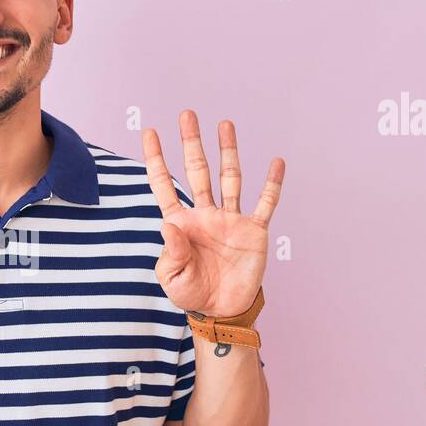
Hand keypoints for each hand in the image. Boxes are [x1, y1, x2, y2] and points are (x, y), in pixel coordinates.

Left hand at [143, 111, 285, 317]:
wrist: (222, 311)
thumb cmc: (192, 293)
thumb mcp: (172, 277)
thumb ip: (171, 252)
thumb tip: (169, 225)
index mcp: (181, 223)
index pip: (164, 185)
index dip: (156, 160)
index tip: (149, 132)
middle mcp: (205, 214)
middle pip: (197, 171)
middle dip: (191, 143)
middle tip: (187, 114)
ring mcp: (230, 220)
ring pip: (229, 178)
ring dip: (227, 152)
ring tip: (225, 124)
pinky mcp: (253, 231)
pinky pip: (264, 203)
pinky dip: (271, 184)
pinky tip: (276, 162)